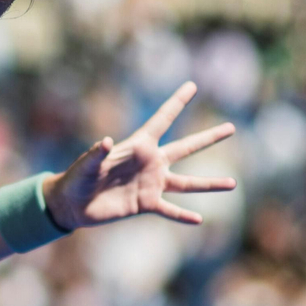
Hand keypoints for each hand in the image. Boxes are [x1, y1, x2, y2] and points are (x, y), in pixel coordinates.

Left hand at [44, 81, 236, 230]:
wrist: (73, 204)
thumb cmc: (77, 178)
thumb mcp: (86, 164)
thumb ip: (95, 153)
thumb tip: (105, 141)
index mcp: (139, 146)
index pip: (162, 120)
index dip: (176, 103)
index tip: (192, 85)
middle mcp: (151, 163)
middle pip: (186, 147)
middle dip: (209, 138)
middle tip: (231, 127)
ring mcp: (152, 184)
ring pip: (187, 183)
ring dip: (209, 184)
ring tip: (233, 184)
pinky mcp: (146, 204)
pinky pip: (169, 210)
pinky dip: (183, 215)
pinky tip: (199, 219)